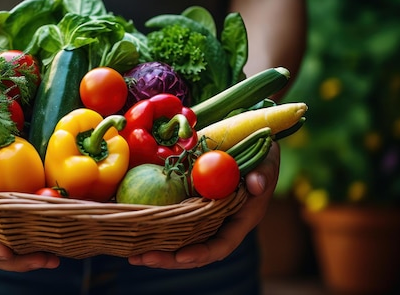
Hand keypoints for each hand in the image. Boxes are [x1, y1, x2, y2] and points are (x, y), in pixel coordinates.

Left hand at [128, 142, 279, 268]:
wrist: (247, 141)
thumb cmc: (260, 151)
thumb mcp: (267, 159)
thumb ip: (265, 172)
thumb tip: (257, 185)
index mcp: (240, 219)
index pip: (221, 245)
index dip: (201, 253)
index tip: (180, 256)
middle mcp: (220, 223)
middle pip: (194, 250)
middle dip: (169, 258)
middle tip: (141, 257)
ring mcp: (203, 216)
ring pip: (179, 240)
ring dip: (156, 248)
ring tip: (132, 254)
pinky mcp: (190, 205)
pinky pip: (171, 221)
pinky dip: (154, 227)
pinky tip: (133, 228)